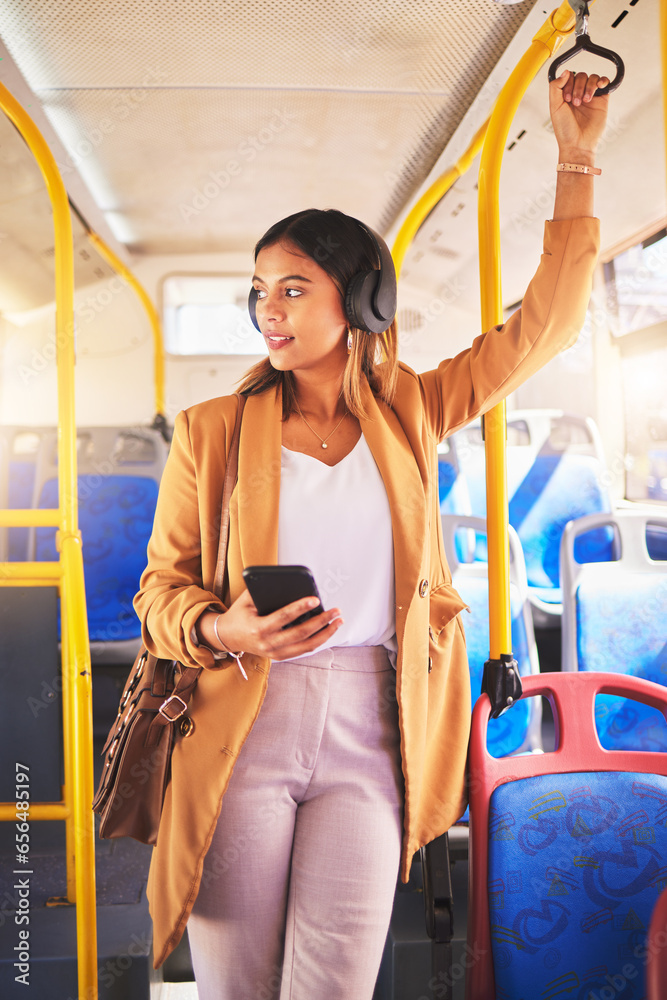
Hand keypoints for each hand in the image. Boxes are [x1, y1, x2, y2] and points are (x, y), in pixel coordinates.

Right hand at [203, 590, 343, 662]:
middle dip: (321, 622)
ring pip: (306, 646)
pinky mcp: (280, 656)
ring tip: (338, 621)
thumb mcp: (246, 600)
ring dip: (325, 634)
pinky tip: (328, 630)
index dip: (300, 608)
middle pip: (301, 634)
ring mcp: (275, 653)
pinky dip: (318, 640)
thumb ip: (263, 590)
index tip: (315, 599)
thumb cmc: (239, 614)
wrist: (227, 637)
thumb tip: (286, 580)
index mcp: (259, 628)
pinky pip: (303, 650)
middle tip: (335, 611)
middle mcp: (268, 644)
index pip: (284, 617)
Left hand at [549, 70, 608, 159]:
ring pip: (592, 78)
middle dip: (578, 87)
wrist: (578, 144)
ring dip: (589, 86)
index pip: (569, 77)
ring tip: (586, 101)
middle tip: (576, 103)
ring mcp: (591, 96)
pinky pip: (605, 83)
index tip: (566, 98)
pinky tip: (600, 85)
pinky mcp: (602, 100)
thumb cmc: (565, 129)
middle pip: (581, 76)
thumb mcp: (554, 107)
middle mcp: (578, 94)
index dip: (568, 83)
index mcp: (565, 95)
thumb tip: (566, 71)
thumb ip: (555, 87)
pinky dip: (603, 80)